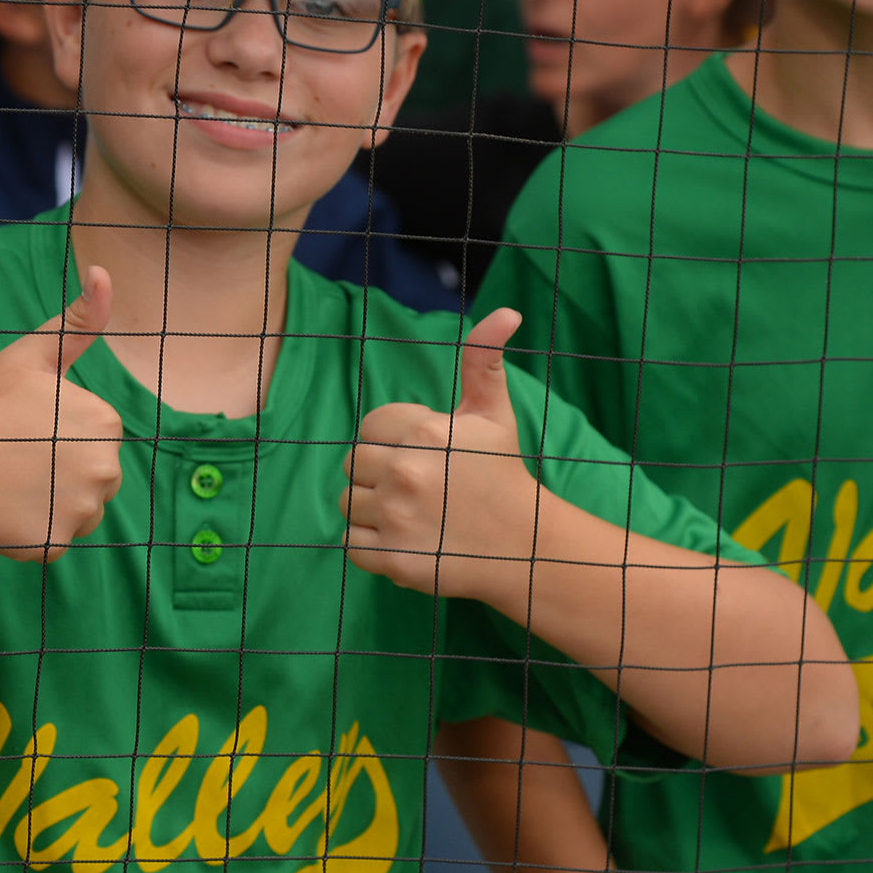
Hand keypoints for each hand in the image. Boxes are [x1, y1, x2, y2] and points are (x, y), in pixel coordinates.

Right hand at [0, 269, 123, 560]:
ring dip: (47, 505)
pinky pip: (52, 541)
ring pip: (77, 513)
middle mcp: (106, 467)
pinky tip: (3, 511)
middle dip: (59, 473)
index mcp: (106, 421)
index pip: (96, 442)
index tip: (26, 430)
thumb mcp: (33, 355)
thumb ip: (78, 320)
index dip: (58, 438)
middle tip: (14, 459)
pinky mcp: (55, 543)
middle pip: (93, 480)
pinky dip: (30, 533)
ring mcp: (82, 509)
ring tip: (8, 484)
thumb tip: (104, 271)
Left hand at [342, 310, 536, 596]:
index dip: (392, 440)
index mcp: (424, 430)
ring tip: (416, 513)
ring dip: (373, 510)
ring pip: (349, 503)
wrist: (524, 546)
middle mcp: (406, 471)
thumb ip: (482, 359)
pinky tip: (407, 539)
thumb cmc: (502, 473)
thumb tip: (506, 313)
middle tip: (423, 487)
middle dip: (381, 474)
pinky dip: (371, 546)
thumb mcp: (494, 412)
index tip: (425, 455)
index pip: (369, 427)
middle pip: (354, 464)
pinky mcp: (392, 558)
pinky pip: (350, 544)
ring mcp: (397, 517)